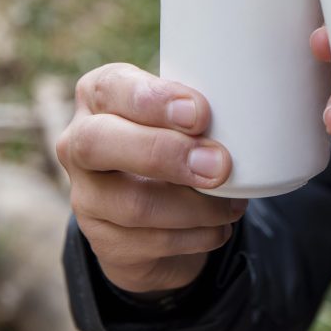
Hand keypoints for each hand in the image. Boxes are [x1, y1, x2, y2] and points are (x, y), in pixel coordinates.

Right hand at [56, 63, 245, 292]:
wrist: (156, 209)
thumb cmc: (179, 137)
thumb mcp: (183, 112)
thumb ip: (203, 108)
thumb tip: (252, 117)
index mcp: (99, 94)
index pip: (112, 88)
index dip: (154, 101)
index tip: (200, 114)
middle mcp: (79, 142)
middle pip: (99, 144)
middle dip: (164, 153)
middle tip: (219, 165)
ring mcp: (86, 196)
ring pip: (133, 204)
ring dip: (196, 207)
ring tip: (234, 204)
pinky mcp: (104, 241)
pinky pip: (152, 242)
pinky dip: (197, 235)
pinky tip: (220, 227)